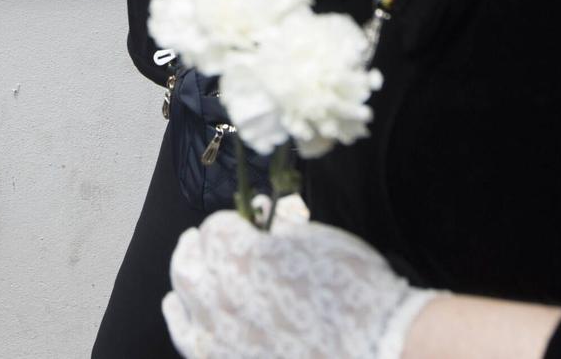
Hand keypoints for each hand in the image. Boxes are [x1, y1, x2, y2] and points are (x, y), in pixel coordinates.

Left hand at [163, 212, 437, 358]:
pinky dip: (188, 328)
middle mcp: (218, 297)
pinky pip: (195, 345)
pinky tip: (186, 321)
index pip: (215, 228)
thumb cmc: (354, 289)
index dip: (231, 220)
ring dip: (183, 289)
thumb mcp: (316, 239)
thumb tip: (263, 214)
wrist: (377, 347)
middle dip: (195, 248)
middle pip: (188, 265)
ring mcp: (219, 338)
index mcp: (238, 256)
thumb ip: (279, 227)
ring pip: (182, 308)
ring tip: (183, 284)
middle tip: (197, 242)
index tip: (243, 220)